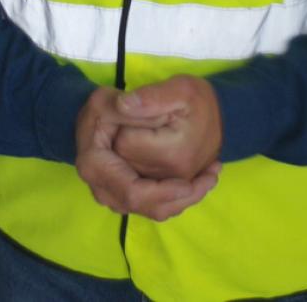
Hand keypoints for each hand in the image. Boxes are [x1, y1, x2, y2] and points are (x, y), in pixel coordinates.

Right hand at [75, 86, 218, 221]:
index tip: (189, 182)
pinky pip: (153, 204)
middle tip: (212, 177)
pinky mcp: (127, 196)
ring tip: (211, 176)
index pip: (132, 192)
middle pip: (146, 205)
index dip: (161, 191)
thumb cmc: (104, 105)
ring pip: (152, 209)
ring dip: (183, 197)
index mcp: (95, 166)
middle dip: (181, 196)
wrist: (100, 115)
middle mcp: (102, 188)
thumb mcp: (107, 97)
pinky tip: (199, 179)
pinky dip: (176, 195)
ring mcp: (114, 195)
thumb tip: (126, 104)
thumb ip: (119, 104)